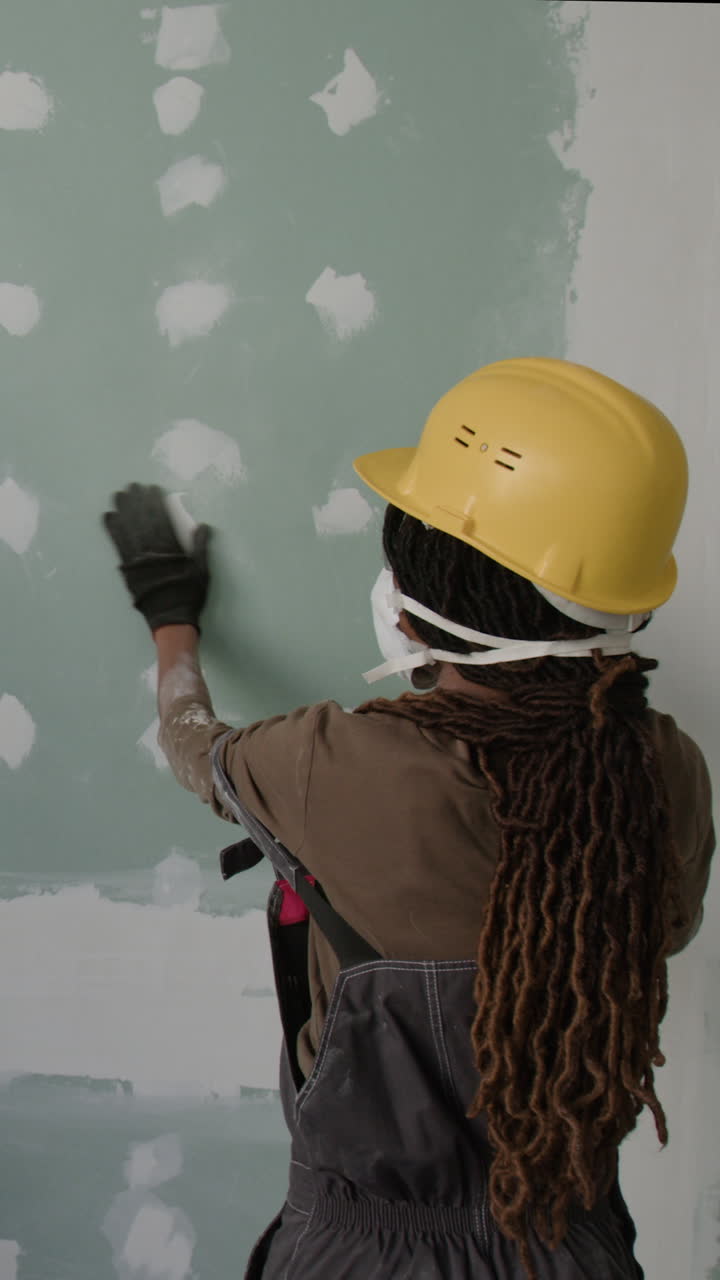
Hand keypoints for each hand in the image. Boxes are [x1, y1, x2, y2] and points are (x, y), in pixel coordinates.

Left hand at [103, 484, 210, 632]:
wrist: (171, 619)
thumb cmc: (189, 595)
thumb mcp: (202, 571)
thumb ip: (201, 547)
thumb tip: (203, 526)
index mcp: (170, 549)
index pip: (161, 519)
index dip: (156, 502)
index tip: (152, 488)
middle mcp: (151, 551)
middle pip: (142, 520)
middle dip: (137, 501)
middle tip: (132, 485)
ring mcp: (136, 559)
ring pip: (127, 529)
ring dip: (122, 510)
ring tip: (117, 495)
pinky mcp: (127, 568)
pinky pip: (118, 544)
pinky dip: (112, 530)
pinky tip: (108, 517)